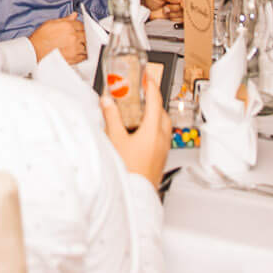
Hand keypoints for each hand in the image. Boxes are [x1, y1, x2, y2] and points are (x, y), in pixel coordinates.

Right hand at [27, 13, 85, 65]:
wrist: (35, 50)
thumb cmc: (41, 37)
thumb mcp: (51, 23)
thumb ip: (65, 19)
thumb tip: (74, 15)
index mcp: (68, 26)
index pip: (81, 25)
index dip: (80, 27)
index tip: (79, 29)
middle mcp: (73, 37)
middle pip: (86, 35)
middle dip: (84, 36)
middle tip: (80, 38)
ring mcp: (74, 48)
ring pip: (86, 46)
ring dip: (84, 45)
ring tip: (79, 46)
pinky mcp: (73, 58)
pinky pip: (84, 56)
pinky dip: (83, 55)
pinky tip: (79, 53)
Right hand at [97, 73, 170, 187]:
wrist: (135, 196)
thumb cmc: (128, 171)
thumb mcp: (115, 140)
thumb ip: (112, 118)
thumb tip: (108, 102)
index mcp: (153, 131)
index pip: (155, 101)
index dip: (151, 86)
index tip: (148, 76)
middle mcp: (162, 139)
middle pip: (162, 113)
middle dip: (153, 100)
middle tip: (142, 93)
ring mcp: (163, 150)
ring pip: (163, 125)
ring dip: (154, 115)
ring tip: (139, 112)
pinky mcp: (160, 159)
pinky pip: (161, 137)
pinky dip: (153, 128)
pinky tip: (140, 133)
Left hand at [142, 0, 183, 22]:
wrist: (147, 8)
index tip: (180, 2)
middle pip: (188, 2)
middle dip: (176, 6)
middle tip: (167, 6)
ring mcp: (182, 5)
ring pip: (185, 12)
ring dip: (173, 12)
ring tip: (165, 8)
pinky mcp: (181, 14)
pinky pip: (182, 18)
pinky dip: (174, 17)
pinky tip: (168, 13)